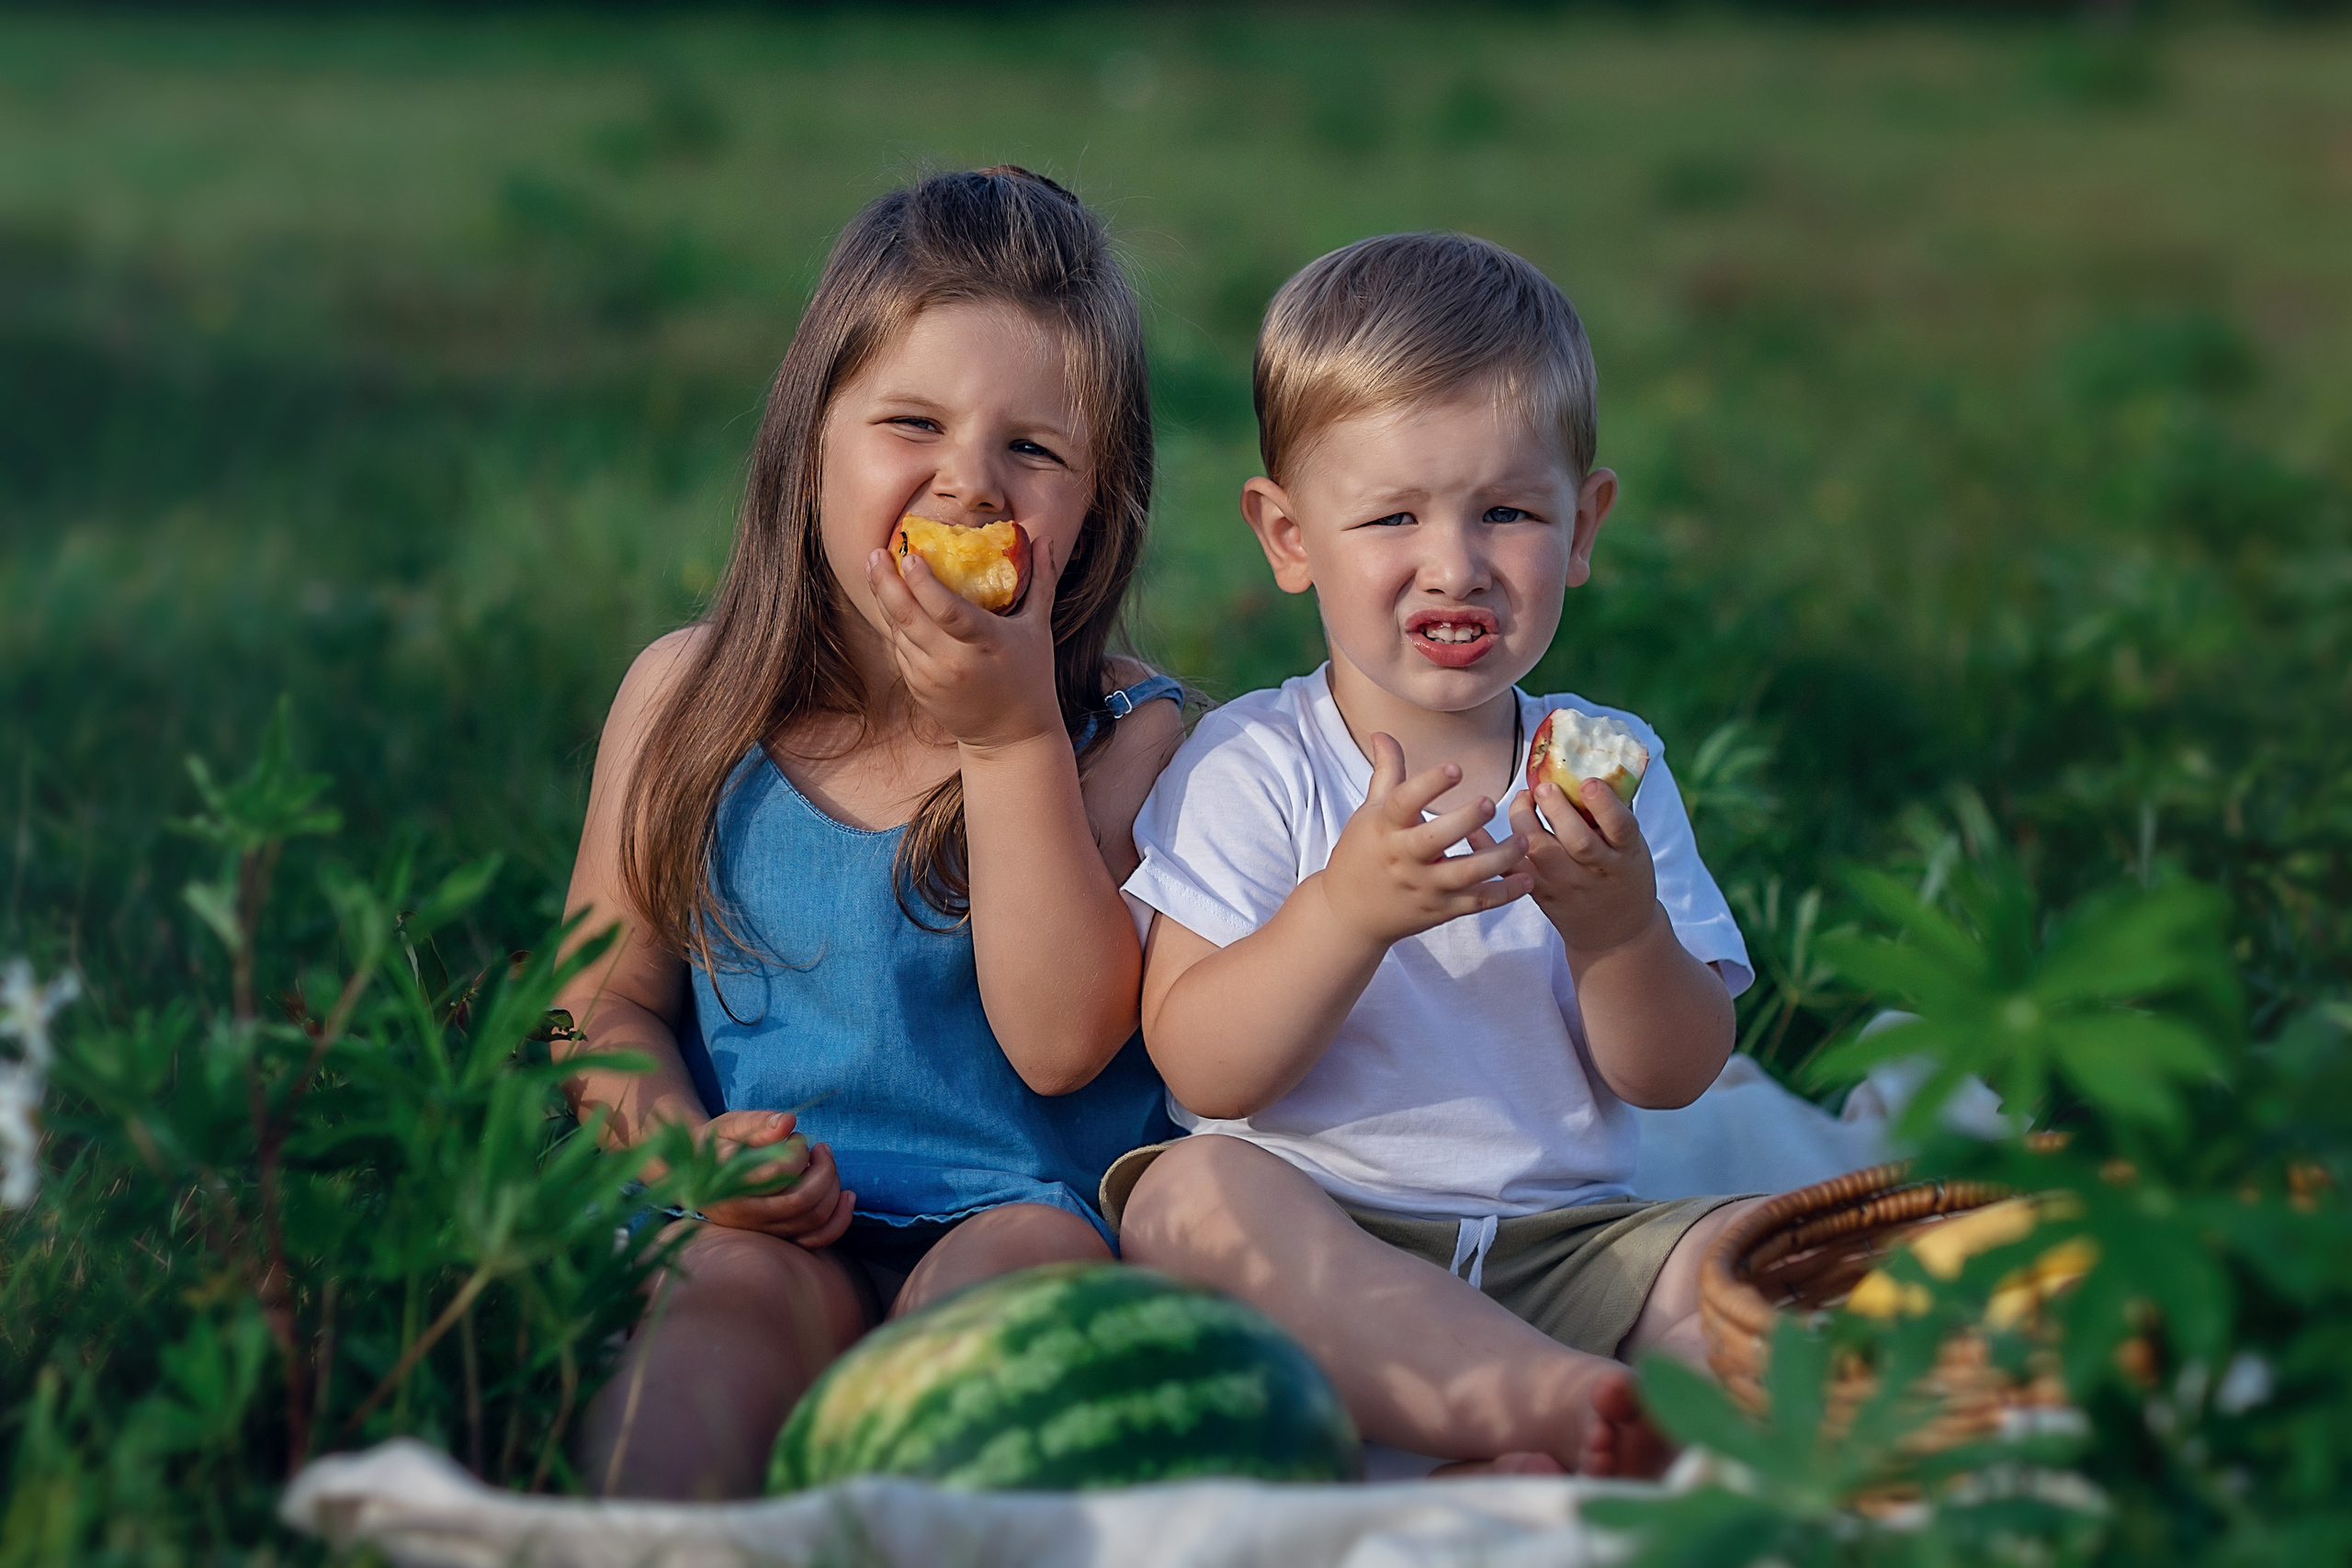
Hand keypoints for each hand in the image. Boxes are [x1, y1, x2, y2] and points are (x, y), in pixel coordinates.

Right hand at [695, 1110, 856, 1247]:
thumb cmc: (719, 1144)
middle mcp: (743, 1216)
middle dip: (824, 1171)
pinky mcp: (776, 1239)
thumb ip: (758, 1122)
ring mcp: (761, 1232)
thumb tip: (788, 1123)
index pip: (778, 1173)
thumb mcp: (730, 1125)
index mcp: (727, 1186)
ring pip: (812, 1221)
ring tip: (826, 1164)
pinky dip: (839, 1220)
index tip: (797, 1138)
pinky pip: (815, 1241)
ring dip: (833, 1189)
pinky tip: (848, 1196)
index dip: (798, 1152)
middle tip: (821, 1149)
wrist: (699, 1177)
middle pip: (801, 1201)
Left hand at [865, 535, 1065, 753]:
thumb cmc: (1030, 676)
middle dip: (887, 582)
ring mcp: (932, 677)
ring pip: (898, 631)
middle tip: (877, 553)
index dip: (924, 583)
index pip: (948, 610)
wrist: (1010, 737)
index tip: (910, 555)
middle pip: (909, 617)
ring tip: (877, 568)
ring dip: (884, 598)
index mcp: (986, 643)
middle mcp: (954, 662)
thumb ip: (1041, 582)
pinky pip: (899, 649)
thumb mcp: (1038, 629)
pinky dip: (894, 623)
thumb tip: (1045, 539)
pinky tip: (890, 600)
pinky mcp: (919, 688)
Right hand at [1316, 733, 1530, 948]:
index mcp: (1386, 828)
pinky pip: (1476, 903)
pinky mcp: (1440, 910)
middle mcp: (1404, 858)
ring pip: (1464, 875)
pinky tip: (1527, 877)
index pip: (1404, 802)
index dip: (1429, 784)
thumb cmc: (1362, 854)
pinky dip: (1504, 893)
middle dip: (1463, 821)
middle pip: (1435, 840)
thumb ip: (1386, 772)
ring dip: (1497, 859)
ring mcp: (1423, 887)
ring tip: (1521, 839)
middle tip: (1490, 803)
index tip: (1455, 768)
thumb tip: (1382, 732)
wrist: (1349, 915)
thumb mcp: (1370, 812)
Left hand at [1507, 777, 1662, 958]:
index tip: (1587, 782)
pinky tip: (1477, 828)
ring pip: (1540, 853)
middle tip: (1543, 786)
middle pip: (1576, 841)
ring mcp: (1566, 884)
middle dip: (1557, 810)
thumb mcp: (1634, 848)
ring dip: (1524, 822)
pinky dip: (1489, 849)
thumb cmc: (1624, 875)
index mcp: (1627, 854)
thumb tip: (1603, 760)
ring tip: (1523, 798)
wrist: (1615, 932)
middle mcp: (1597, 870)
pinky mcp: (1540, 894)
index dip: (1603, 804)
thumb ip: (1615, 813)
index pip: (1620, 827)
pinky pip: (1511, 870)